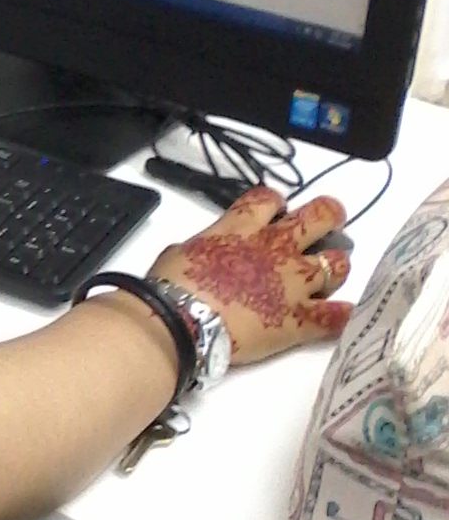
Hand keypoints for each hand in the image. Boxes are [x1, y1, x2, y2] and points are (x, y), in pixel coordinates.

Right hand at [149, 185, 352, 365]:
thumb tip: (207, 252)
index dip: (277, 201)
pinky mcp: (300, 319)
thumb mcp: (182, 250)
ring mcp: (294, 283)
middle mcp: (276, 248)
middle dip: (329, 215)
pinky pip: (335, 316)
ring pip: (336, 264)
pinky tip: (346, 314)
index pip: (270, 198)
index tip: (275, 210)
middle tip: (330, 222)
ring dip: (336, 266)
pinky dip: (342, 315)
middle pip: (320, 217)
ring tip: (331, 273)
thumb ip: (206, 245)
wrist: (183, 321)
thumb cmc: (173, 285)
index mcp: (243, 227)